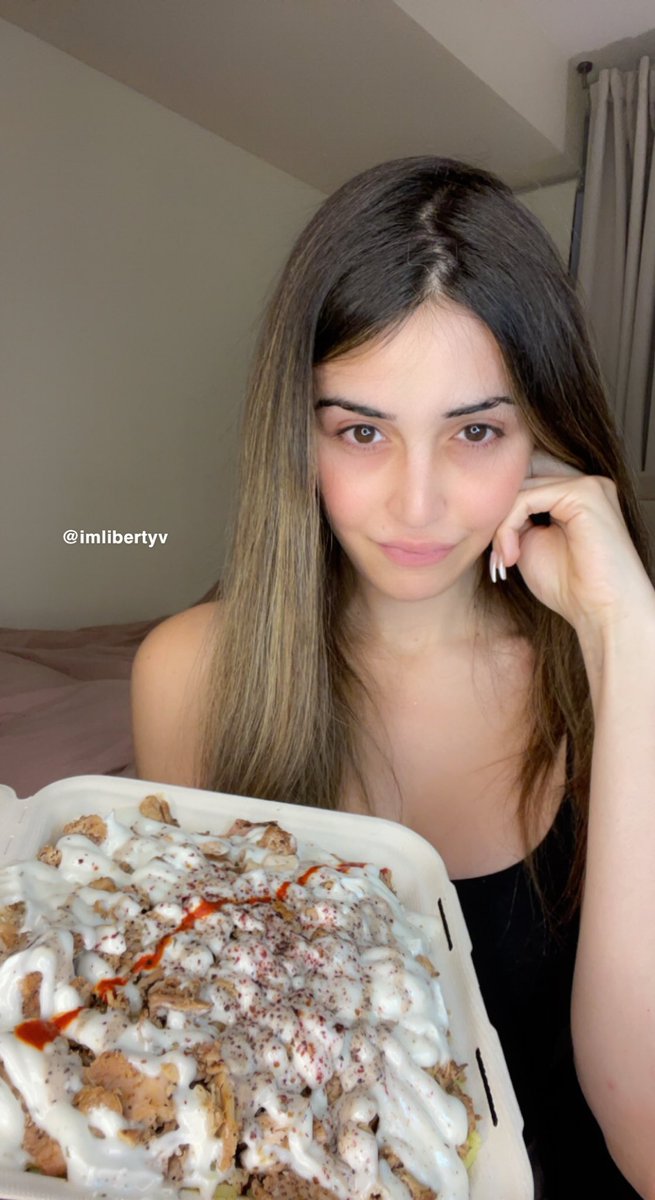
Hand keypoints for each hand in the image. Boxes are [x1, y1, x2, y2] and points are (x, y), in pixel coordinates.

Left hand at [491, 450, 654, 636]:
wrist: (601, 612)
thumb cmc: (570, 586)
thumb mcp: (531, 543)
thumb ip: (516, 518)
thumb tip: (489, 502)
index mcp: (576, 495)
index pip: (527, 482)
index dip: (502, 510)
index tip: (492, 550)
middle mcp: (585, 484)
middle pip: (522, 481)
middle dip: (498, 517)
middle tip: (494, 556)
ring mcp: (587, 485)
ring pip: (522, 489)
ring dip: (501, 526)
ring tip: (504, 559)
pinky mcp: (584, 493)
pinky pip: (528, 498)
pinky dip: (509, 526)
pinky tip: (512, 555)